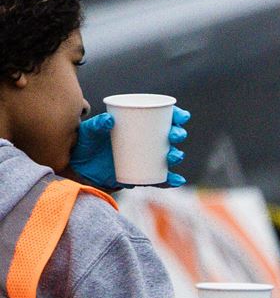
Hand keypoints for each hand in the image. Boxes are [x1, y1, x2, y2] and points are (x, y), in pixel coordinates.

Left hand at [66, 106, 189, 188]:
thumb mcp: (89, 132)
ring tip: (172, 156)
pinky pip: (161, 179)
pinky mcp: (144, 175)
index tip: (181, 117)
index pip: (163, 118)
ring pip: (169, 157)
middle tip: (174, 136)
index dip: (177, 116)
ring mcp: (147, 159)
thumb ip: (97, 125)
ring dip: (176, 156)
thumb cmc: (87, 144)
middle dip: (178, 134)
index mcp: (139, 125)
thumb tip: (109, 120)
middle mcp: (148, 142)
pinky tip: (178, 180)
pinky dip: (171, 180)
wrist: (80, 167)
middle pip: (171, 137)